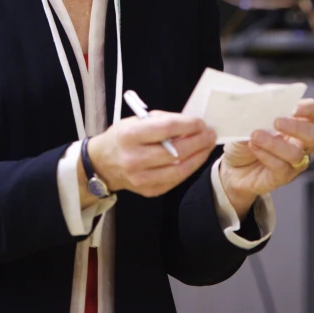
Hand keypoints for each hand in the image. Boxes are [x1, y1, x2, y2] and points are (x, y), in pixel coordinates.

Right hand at [85, 112, 216, 198]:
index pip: (166, 129)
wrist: (103, 163)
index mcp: (130, 136)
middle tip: (210, 134)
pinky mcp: (148, 190)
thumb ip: (161, 122)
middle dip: (198, 141)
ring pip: (179, 169)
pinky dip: (188, 168)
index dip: (188, 125)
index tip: (200, 122)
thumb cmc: (122, 138)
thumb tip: (190, 124)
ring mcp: (141, 178)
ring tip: (207, 146)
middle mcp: (134, 158)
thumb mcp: (135, 121)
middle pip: (176, 151)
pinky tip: (195, 159)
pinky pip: (175, 180)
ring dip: (198, 157)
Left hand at [220, 98, 313, 216]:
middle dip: (295, 127)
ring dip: (275, 143)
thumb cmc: (243, 139)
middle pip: (311, 134)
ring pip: (295, 153)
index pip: (313, 112)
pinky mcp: (282, 176)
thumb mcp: (247, 122)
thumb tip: (259, 106)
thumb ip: (257, 114)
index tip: (294, 107)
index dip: (308, 108)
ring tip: (255, 136)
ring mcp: (293, 161)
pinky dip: (266, 155)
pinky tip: (253, 147)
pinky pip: (281, 167)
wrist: (230, 166)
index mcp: (294, 122)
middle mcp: (299, 142)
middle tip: (276, 122)